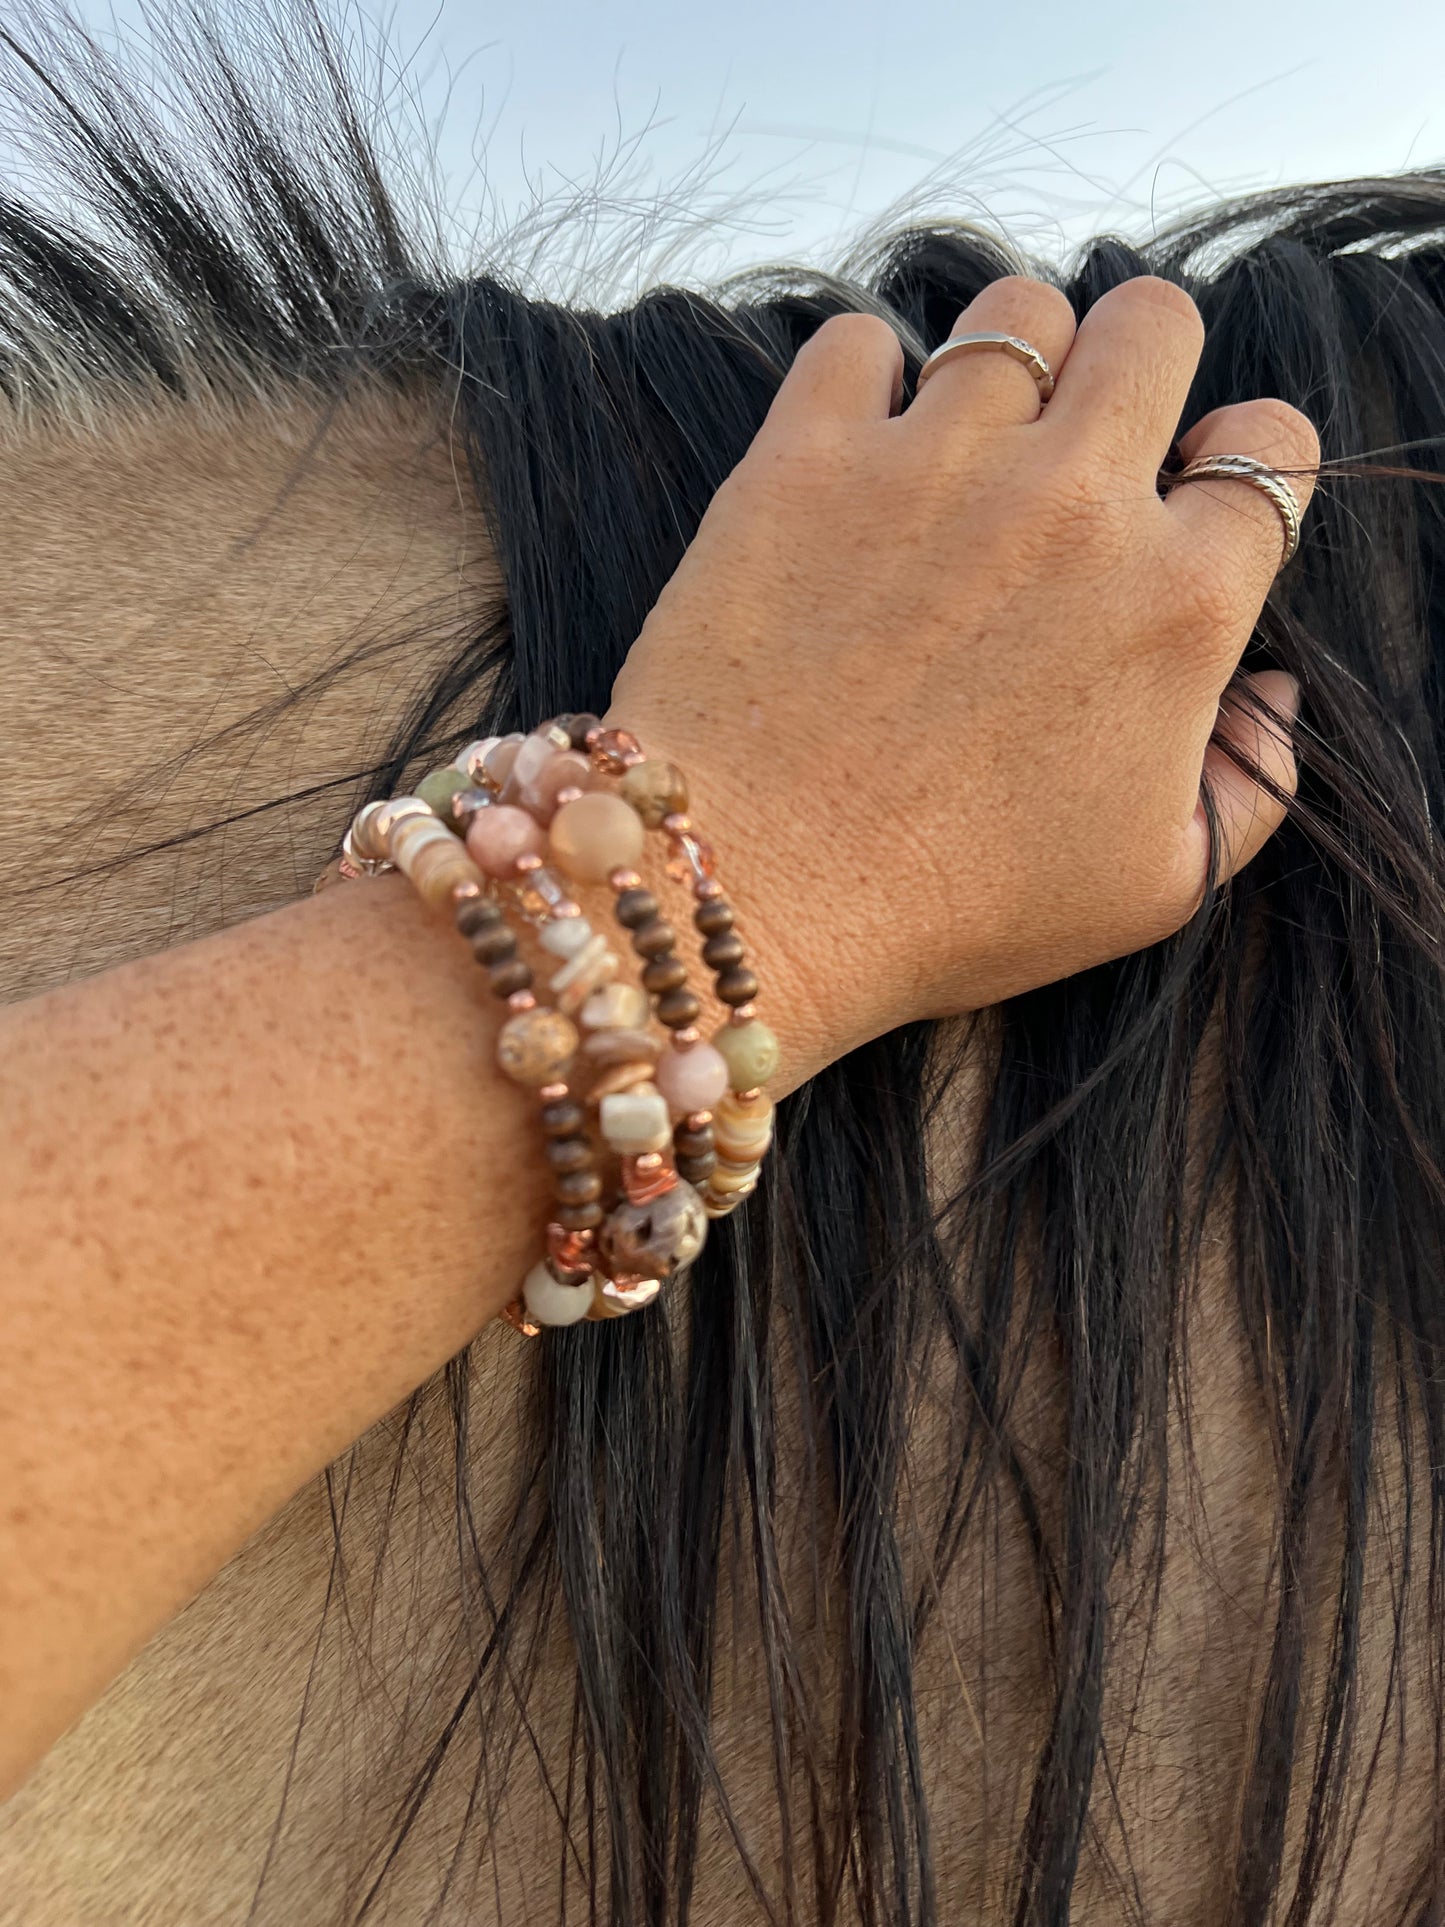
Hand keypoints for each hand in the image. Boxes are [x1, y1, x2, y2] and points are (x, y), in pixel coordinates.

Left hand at [605, 276, 1318, 1085]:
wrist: (760, 898)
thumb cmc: (955, 908)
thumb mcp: (1153, 884)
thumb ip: (1249, 785)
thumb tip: (1267, 695)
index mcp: (1178, 602)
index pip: (1270, 447)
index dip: (1237, 467)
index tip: (1185, 503)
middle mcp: (1073, 503)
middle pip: (1156, 322)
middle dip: (1138, 366)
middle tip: (1085, 441)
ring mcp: (937, 464)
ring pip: (1016, 310)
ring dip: (1012, 358)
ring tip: (971, 436)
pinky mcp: (807, 456)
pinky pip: (857, 341)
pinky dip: (864, 377)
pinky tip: (858, 448)